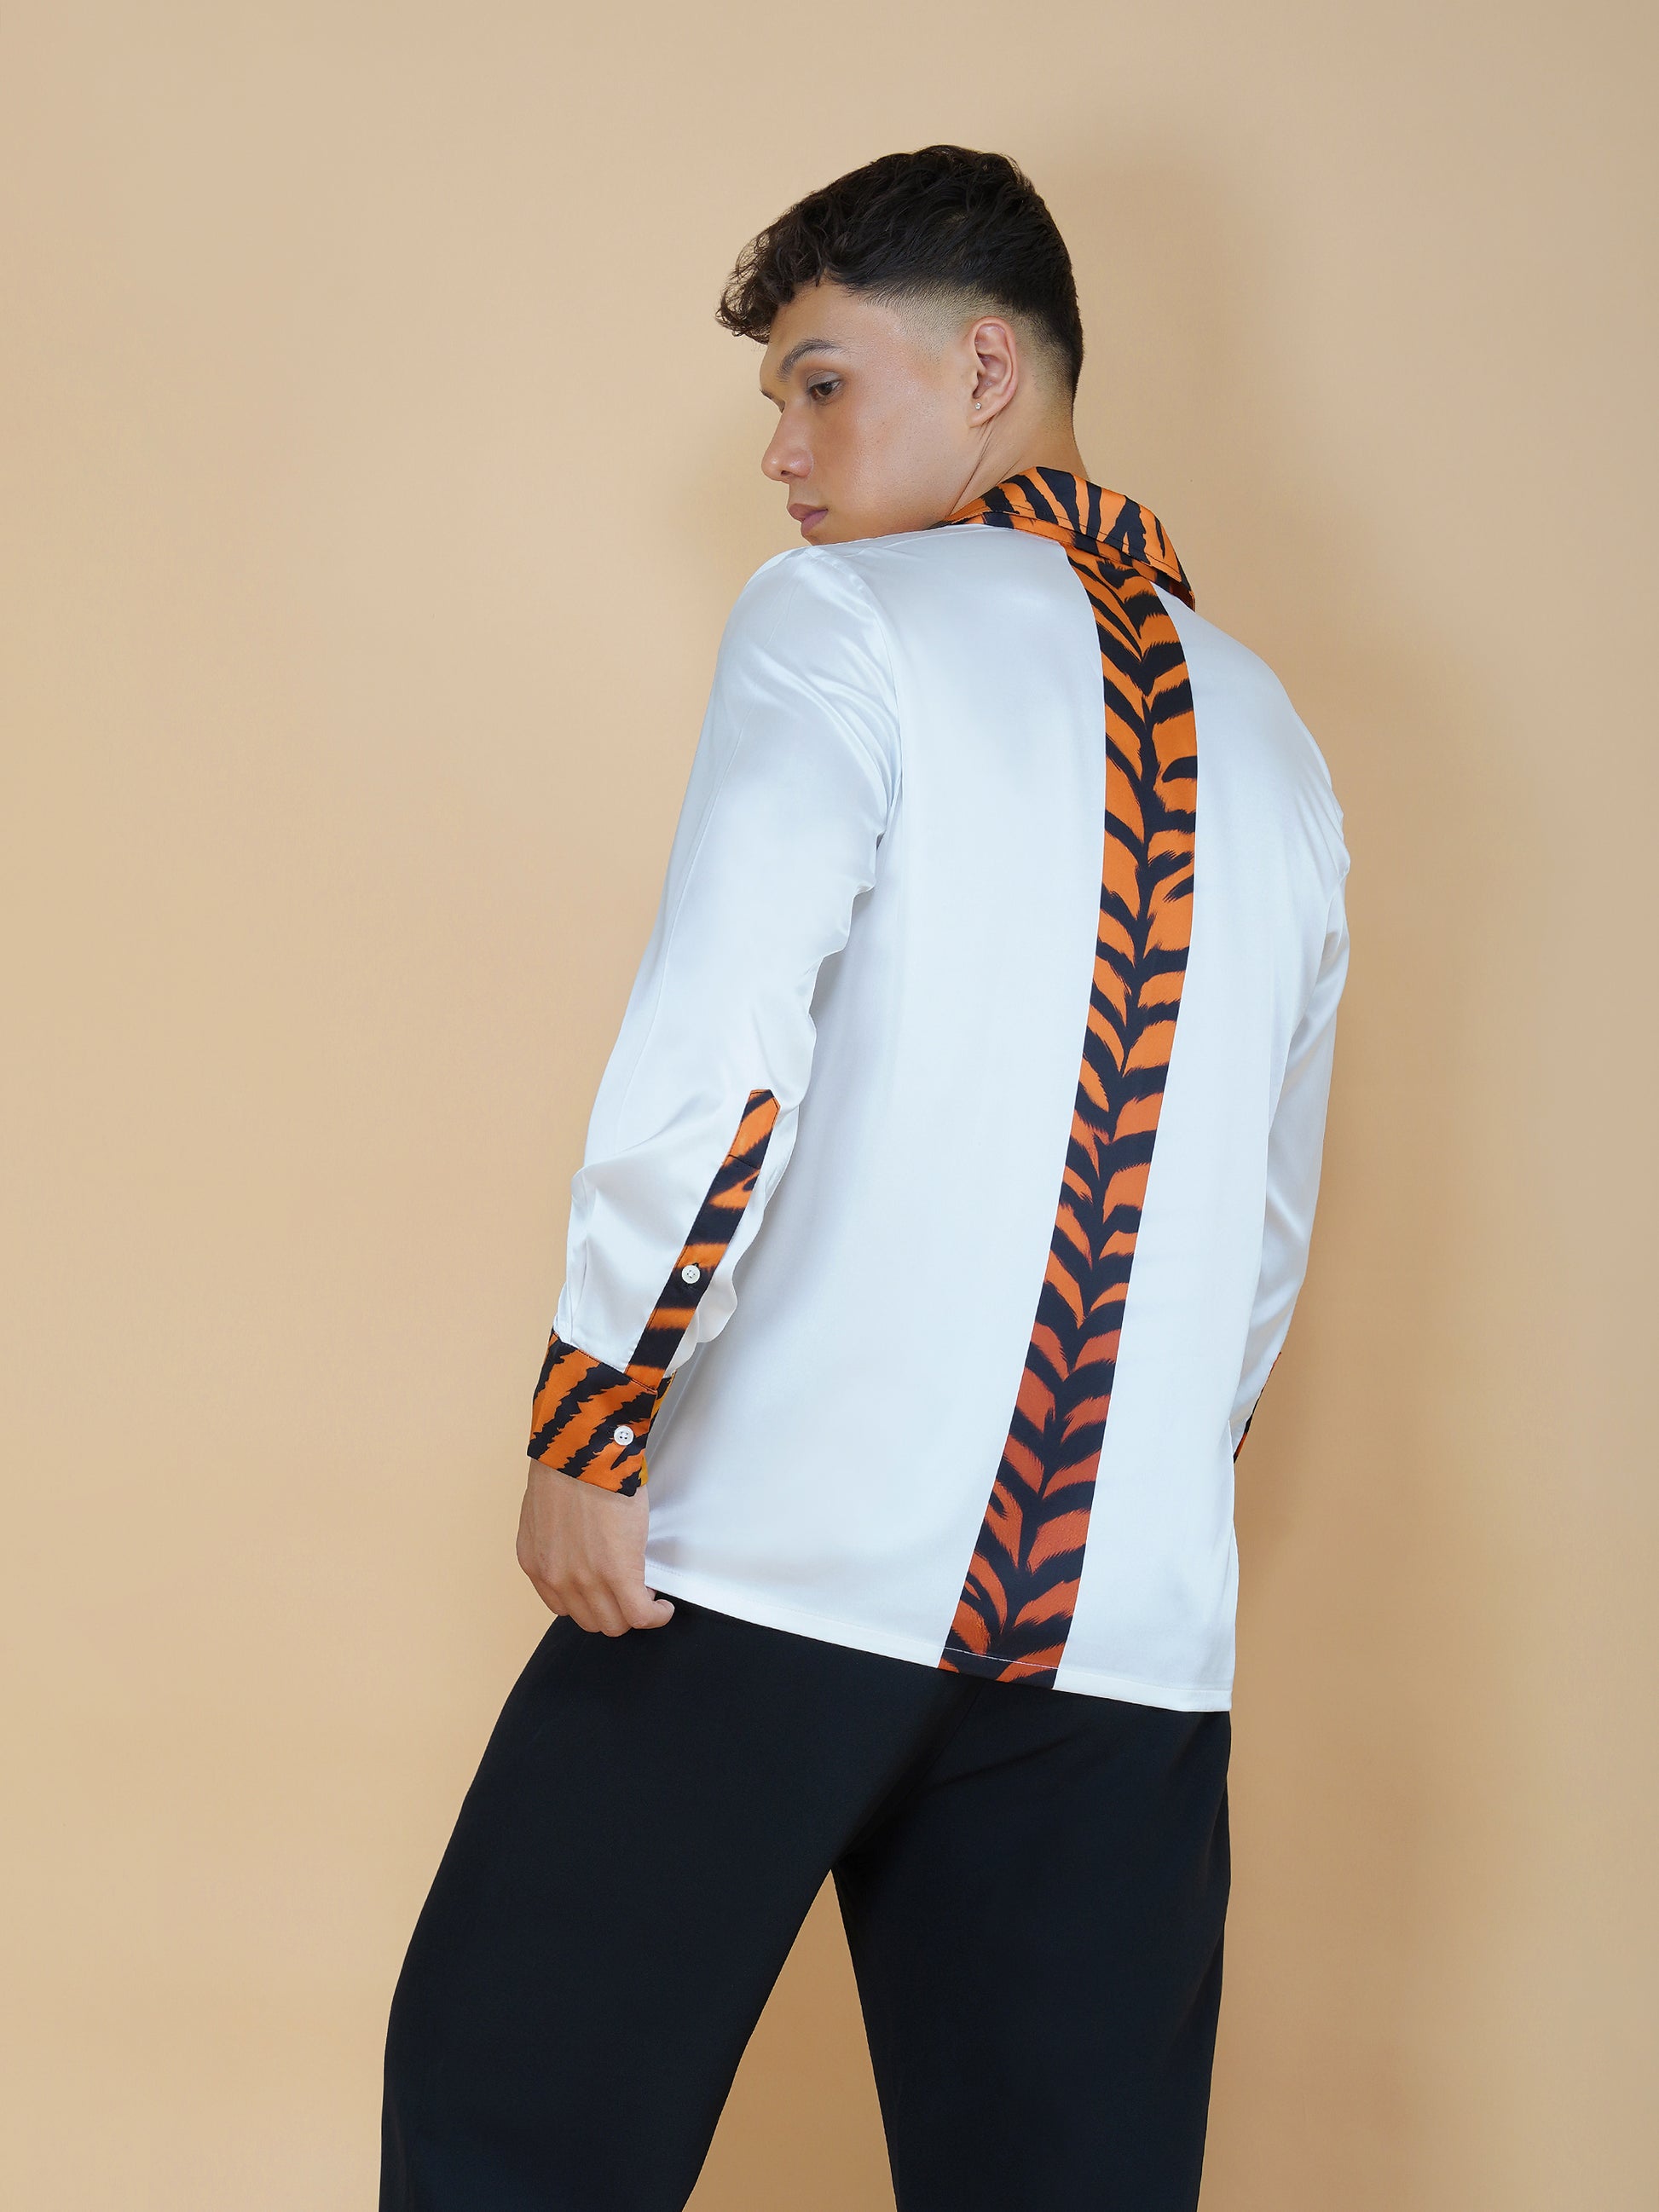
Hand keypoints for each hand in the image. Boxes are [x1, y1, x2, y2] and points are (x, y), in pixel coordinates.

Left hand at [515, 1459, 675, 1633]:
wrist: (583, 1452)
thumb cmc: (569, 1467)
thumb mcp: (547, 1513)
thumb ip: (557, 1541)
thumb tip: (580, 1547)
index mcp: (536, 1563)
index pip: (564, 1608)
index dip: (590, 1602)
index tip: (606, 1590)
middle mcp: (557, 1578)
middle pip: (591, 1620)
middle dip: (613, 1610)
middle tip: (631, 1591)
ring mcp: (586, 1580)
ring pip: (615, 1623)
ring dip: (634, 1613)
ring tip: (648, 1595)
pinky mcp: (618, 1574)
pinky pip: (640, 1615)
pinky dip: (655, 1616)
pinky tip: (662, 1606)